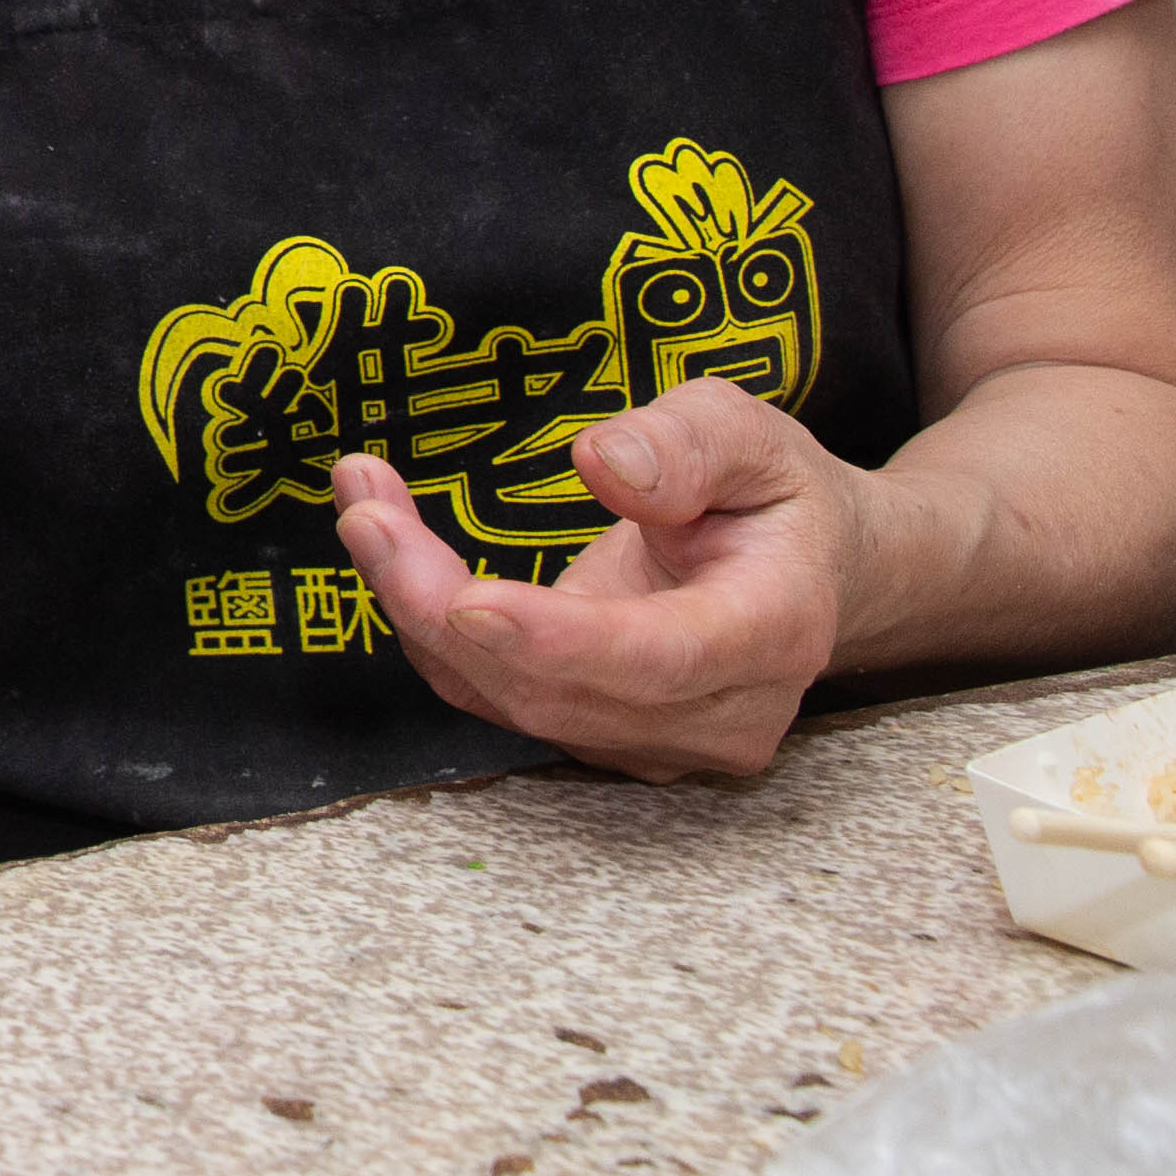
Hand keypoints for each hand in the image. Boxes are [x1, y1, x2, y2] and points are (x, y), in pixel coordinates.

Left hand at [332, 382, 860, 779]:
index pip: (661, 658)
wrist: (811, 575)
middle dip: (442, 607)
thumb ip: (686, 445)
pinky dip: (433, 629)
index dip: (560, 641)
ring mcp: (664, 740)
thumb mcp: (752, 435)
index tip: (468, 601)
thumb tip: (603, 463)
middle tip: (364, 509)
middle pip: (561, 690)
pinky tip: (389, 548)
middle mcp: (721, 710)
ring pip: (514, 701)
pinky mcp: (609, 738)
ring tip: (364, 506)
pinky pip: (500, 698)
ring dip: (420, 611)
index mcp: (774, 630)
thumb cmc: (777, 497)